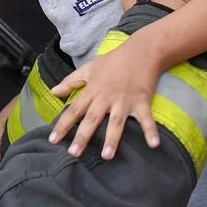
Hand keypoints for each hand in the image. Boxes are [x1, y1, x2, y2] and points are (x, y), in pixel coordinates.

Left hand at [47, 42, 162, 159]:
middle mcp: (106, 97)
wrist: (142, 50)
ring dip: (112, 139)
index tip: (53, 140)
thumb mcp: (89, 68)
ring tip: (106, 156)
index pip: (74, 109)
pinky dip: (151, 131)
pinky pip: (146, 118)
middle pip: (92, 118)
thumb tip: (53, 92)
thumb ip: (71, 81)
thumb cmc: (114, 60)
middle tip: (74, 153)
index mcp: (93, 90)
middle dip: (83, 136)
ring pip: (116, 122)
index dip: (63, 124)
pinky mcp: (142, 101)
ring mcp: (124, 100)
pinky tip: (154, 144)